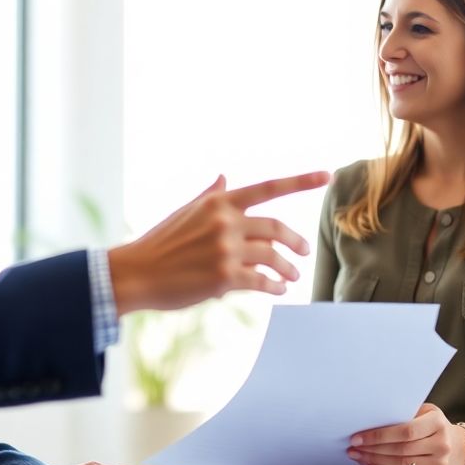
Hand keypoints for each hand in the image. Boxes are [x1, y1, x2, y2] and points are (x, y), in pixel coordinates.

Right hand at [108, 171, 330, 313]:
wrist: (137, 273)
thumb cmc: (160, 243)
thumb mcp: (185, 212)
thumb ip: (211, 196)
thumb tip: (225, 178)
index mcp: (219, 202)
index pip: (268, 187)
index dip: (301, 180)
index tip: (327, 175)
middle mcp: (225, 221)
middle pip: (277, 228)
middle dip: (296, 241)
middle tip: (304, 251)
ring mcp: (226, 249)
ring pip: (273, 257)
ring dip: (287, 269)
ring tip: (292, 276)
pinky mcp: (225, 277)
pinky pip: (262, 281)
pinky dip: (274, 286)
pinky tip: (278, 289)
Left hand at [347, 404, 464, 464]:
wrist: (461, 449)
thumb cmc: (436, 427)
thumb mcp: (427, 412)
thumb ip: (405, 413)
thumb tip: (372, 416)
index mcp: (437, 424)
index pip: (405, 431)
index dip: (379, 435)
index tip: (358, 436)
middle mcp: (441, 445)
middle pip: (400, 450)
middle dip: (372, 449)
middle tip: (353, 447)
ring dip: (374, 461)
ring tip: (358, 455)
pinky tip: (372, 464)